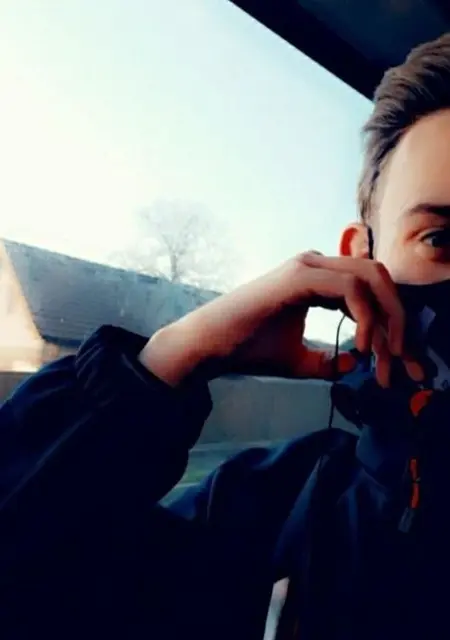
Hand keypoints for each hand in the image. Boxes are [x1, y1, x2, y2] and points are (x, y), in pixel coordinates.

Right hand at [140, 252, 422, 386]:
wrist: (210, 346)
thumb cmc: (249, 349)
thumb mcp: (302, 359)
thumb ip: (330, 360)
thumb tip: (355, 363)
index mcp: (318, 280)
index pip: (370, 288)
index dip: (389, 321)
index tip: (393, 356)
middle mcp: (316, 265)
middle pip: (379, 276)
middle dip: (398, 315)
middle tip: (402, 354)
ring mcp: (307, 266)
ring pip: (371, 277)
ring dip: (387, 317)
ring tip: (383, 354)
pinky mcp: (300, 275)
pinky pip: (351, 287)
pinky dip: (365, 316)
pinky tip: (361, 345)